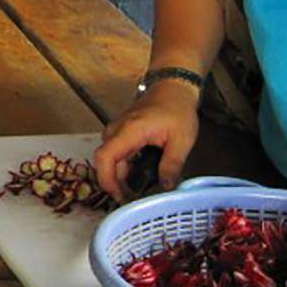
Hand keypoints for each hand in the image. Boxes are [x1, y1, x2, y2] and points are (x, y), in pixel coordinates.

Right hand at [94, 80, 200, 199]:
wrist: (172, 87)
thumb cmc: (177, 109)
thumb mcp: (182, 140)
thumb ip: (172, 165)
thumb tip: (166, 188)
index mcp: (129, 131)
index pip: (105, 157)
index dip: (107, 180)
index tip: (119, 197)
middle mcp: (117, 130)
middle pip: (105, 161)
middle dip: (115, 183)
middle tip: (133, 199)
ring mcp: (117, 130)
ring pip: (110, 159)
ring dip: (121, 176)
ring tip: (140, 189)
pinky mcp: (121, 132)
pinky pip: (116, 153)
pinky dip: (125, 166)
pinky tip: (141, 174)